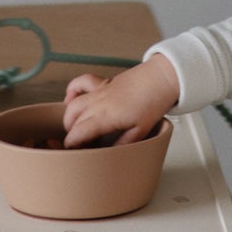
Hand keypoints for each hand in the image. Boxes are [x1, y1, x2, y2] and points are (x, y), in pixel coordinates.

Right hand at [62, 53, 178, 146]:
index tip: (72, 150)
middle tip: (79, 144)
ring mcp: (99, 91)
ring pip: (73, 104)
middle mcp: (98, 102)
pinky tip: (70, 98)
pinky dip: (72, 90)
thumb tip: (111, 153)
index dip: (72, 143)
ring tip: (74, 128)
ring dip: (69, 117)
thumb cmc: (153, 102)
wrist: (162, 78)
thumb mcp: (141, 131)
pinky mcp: (104, 82)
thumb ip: (123, 143)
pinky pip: (81, 83)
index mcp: (106, 116)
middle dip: (71, 133)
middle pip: (74, 119)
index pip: (79, 132)